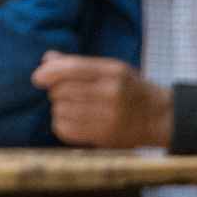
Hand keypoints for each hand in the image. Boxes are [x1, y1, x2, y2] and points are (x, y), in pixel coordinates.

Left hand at [32, 53, 171, 150]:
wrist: (159, 117)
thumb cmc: (130, 89)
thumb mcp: (111, 69)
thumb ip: (79, 64)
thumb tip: (47, 59)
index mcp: (113, 72)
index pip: (71, 69)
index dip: (49, 73)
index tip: (38, 78)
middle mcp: (111, 93)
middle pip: (62, 91)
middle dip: (56, 91)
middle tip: (66, 94)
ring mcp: (108, 117)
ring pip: (61, 110)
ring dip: (59, 108)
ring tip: (73, 107)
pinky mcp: (103, 136)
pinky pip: (65, 129)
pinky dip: (61, 124)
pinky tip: (72, 120)